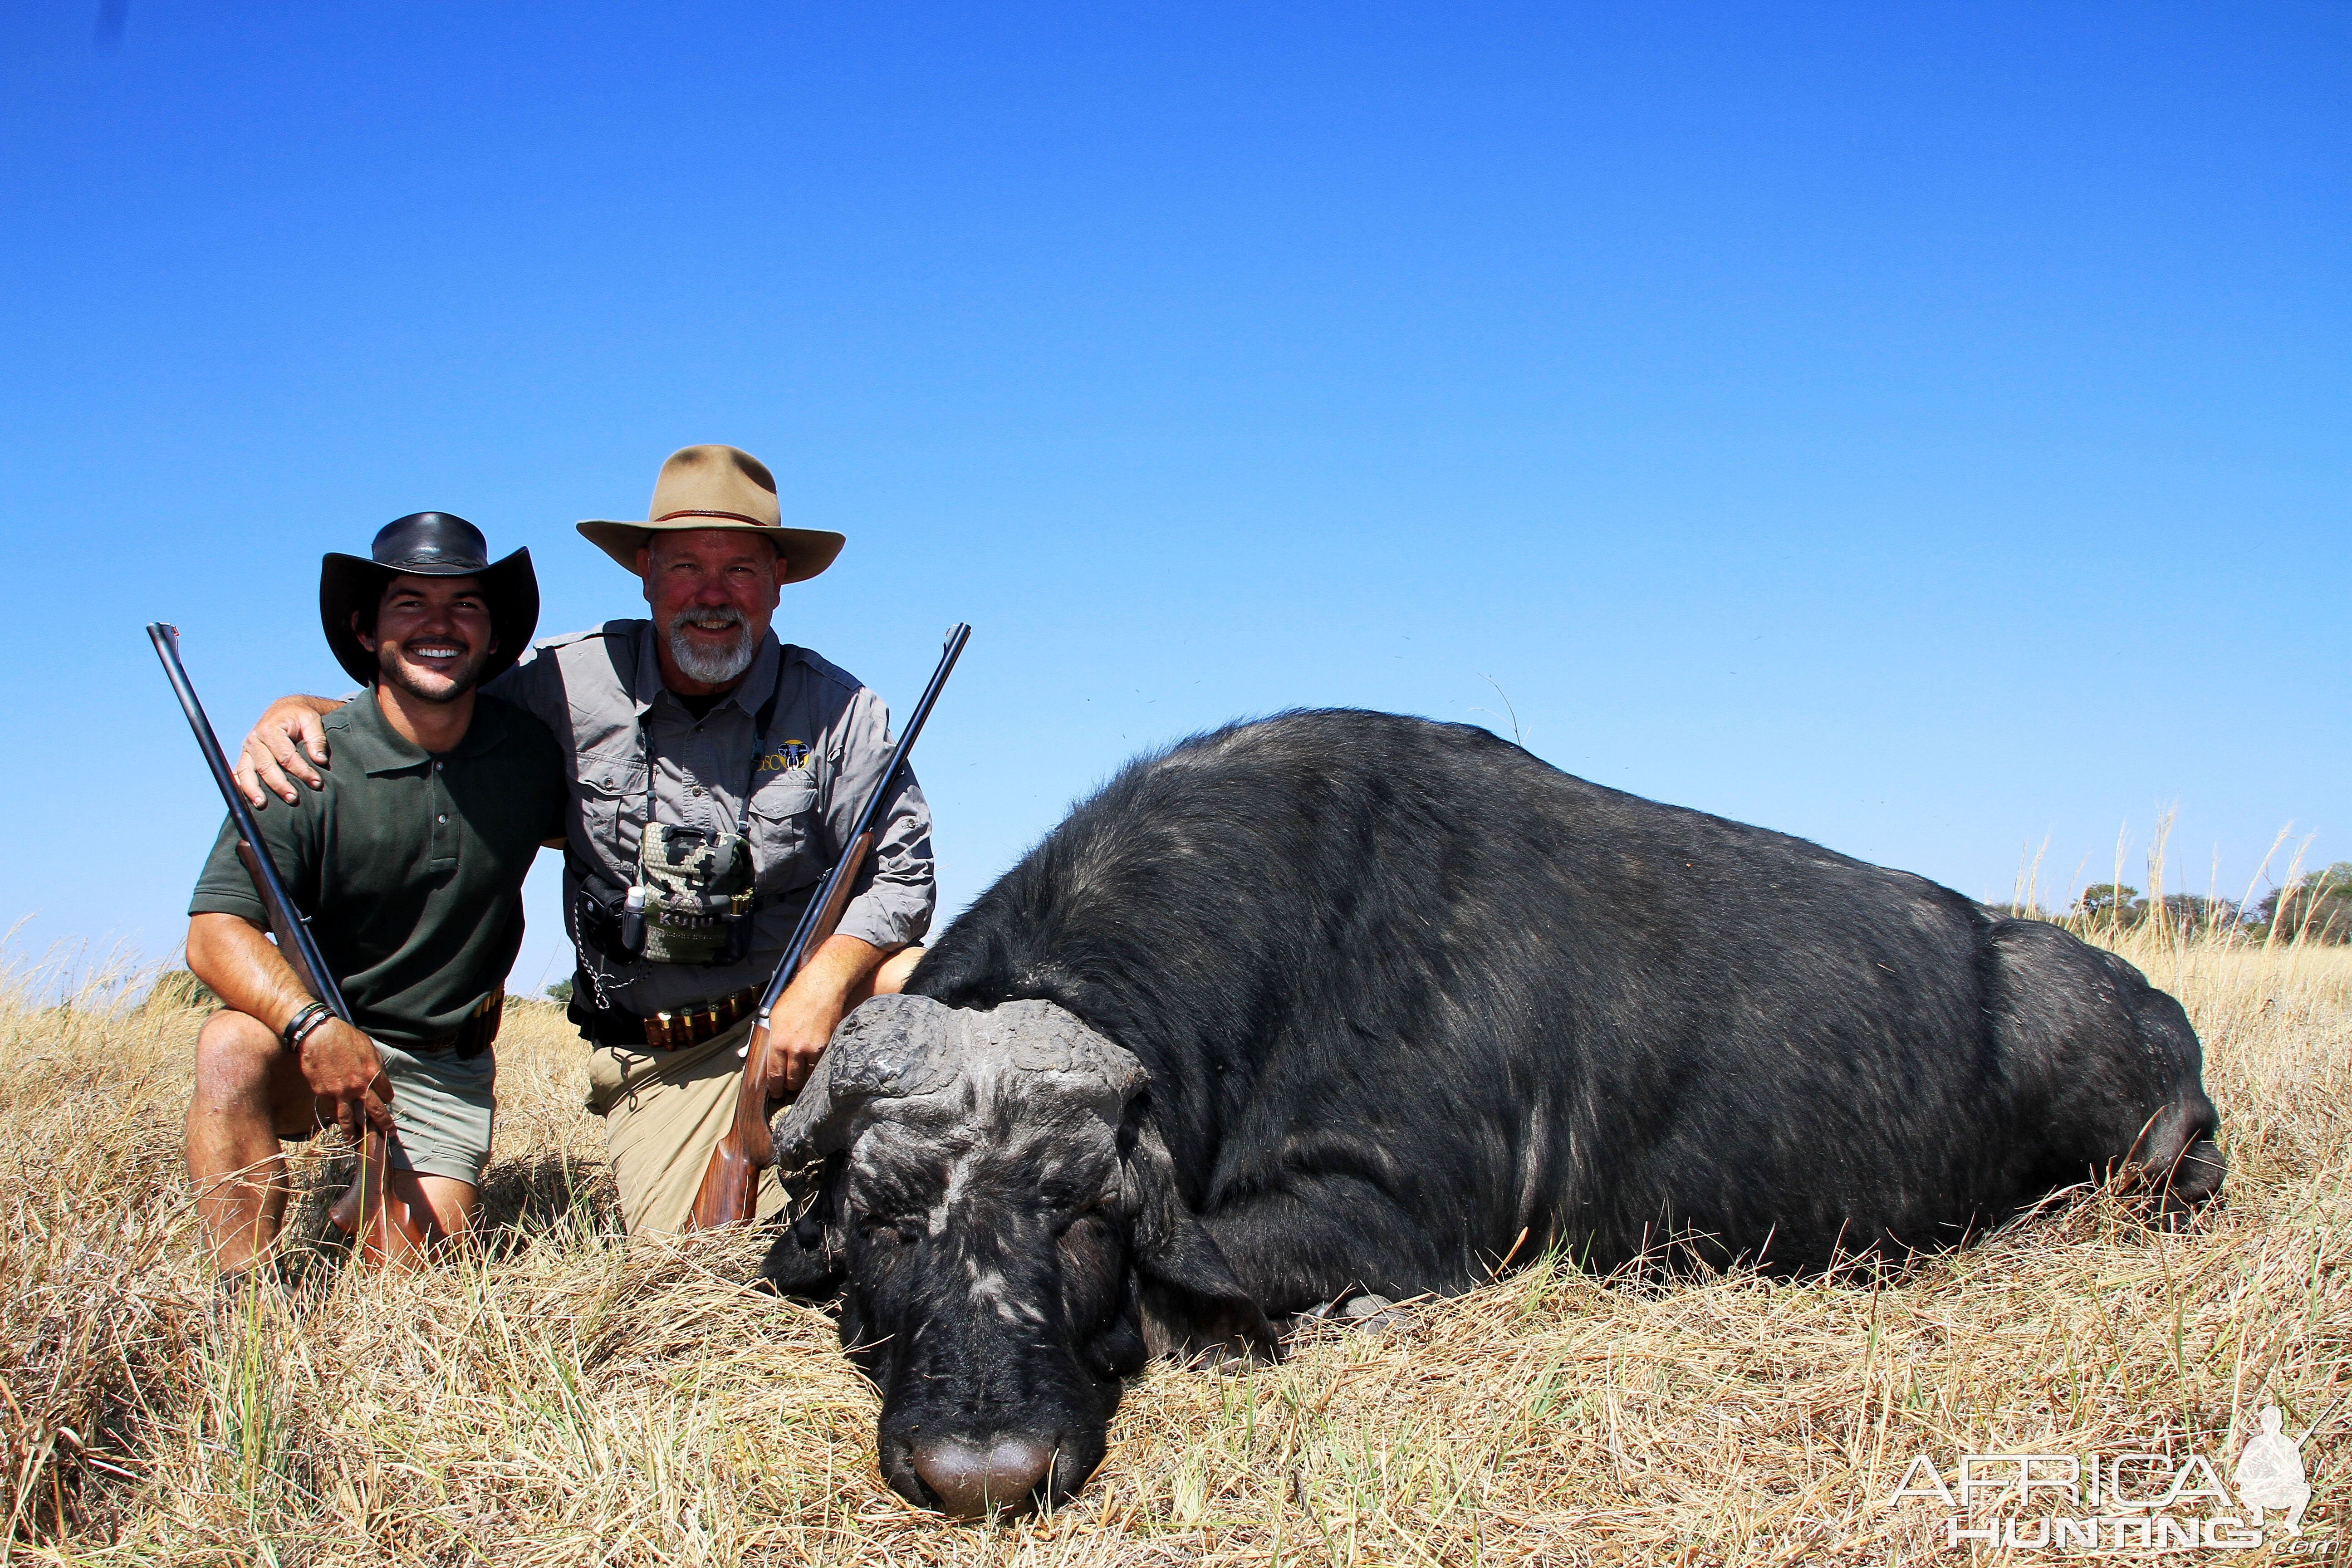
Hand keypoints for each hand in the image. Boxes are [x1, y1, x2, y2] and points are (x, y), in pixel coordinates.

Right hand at [236, 696, 339, 807]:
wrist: (284, 710)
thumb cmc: (300, 716)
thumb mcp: (311, 720)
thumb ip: (316, 738)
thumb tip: (319, 760)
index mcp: (270, 729)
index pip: (286, 756)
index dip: (302, 771)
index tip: (316, 783)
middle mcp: (255, 740)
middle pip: (266, 767)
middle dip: (280, 785)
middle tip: (294, 799)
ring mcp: (247, 750)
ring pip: (246, 772)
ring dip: (253, 790)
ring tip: (262, 804)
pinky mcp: (245, 757)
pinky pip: (239, 773)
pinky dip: (240, 785)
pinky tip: (245, 798)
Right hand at [298, 1017, 393, 1137]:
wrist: (318, 1035)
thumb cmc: (345, 1037)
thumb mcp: (368, 1047)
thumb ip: (375, 1064)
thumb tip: (380, 1077)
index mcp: (373, 1072)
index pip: (386, 1094)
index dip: (387, 1100)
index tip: (387, 1103)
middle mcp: (358, 1086)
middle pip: (374, 1111)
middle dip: (383, 1124)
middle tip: (388, 1133)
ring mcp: (340, 1092)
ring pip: (349, 1119)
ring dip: (352, 1132)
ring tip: (355, 1141)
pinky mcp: (323, 1093)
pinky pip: (330, 1111)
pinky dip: (334, 1118)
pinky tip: (336, 1122)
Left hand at [748, 933, 888, 1098]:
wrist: (822, 987)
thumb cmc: (797, 997)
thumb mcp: (773, 1016)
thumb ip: (766, 1037)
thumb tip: (749, 1052)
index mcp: (777, 1042)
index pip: (774, 1074)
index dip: (775, 1087)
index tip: (776, 1092)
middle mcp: (794, 1049)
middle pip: (791, 1078)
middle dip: (789, 1085)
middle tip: (789, 1087)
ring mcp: (811, 1049)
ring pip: (807, 1075)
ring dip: (804, 1078)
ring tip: (803, 1078)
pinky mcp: (827, 1046)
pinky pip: (821, 1065)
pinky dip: (817, 1068)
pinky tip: (816, 1066)